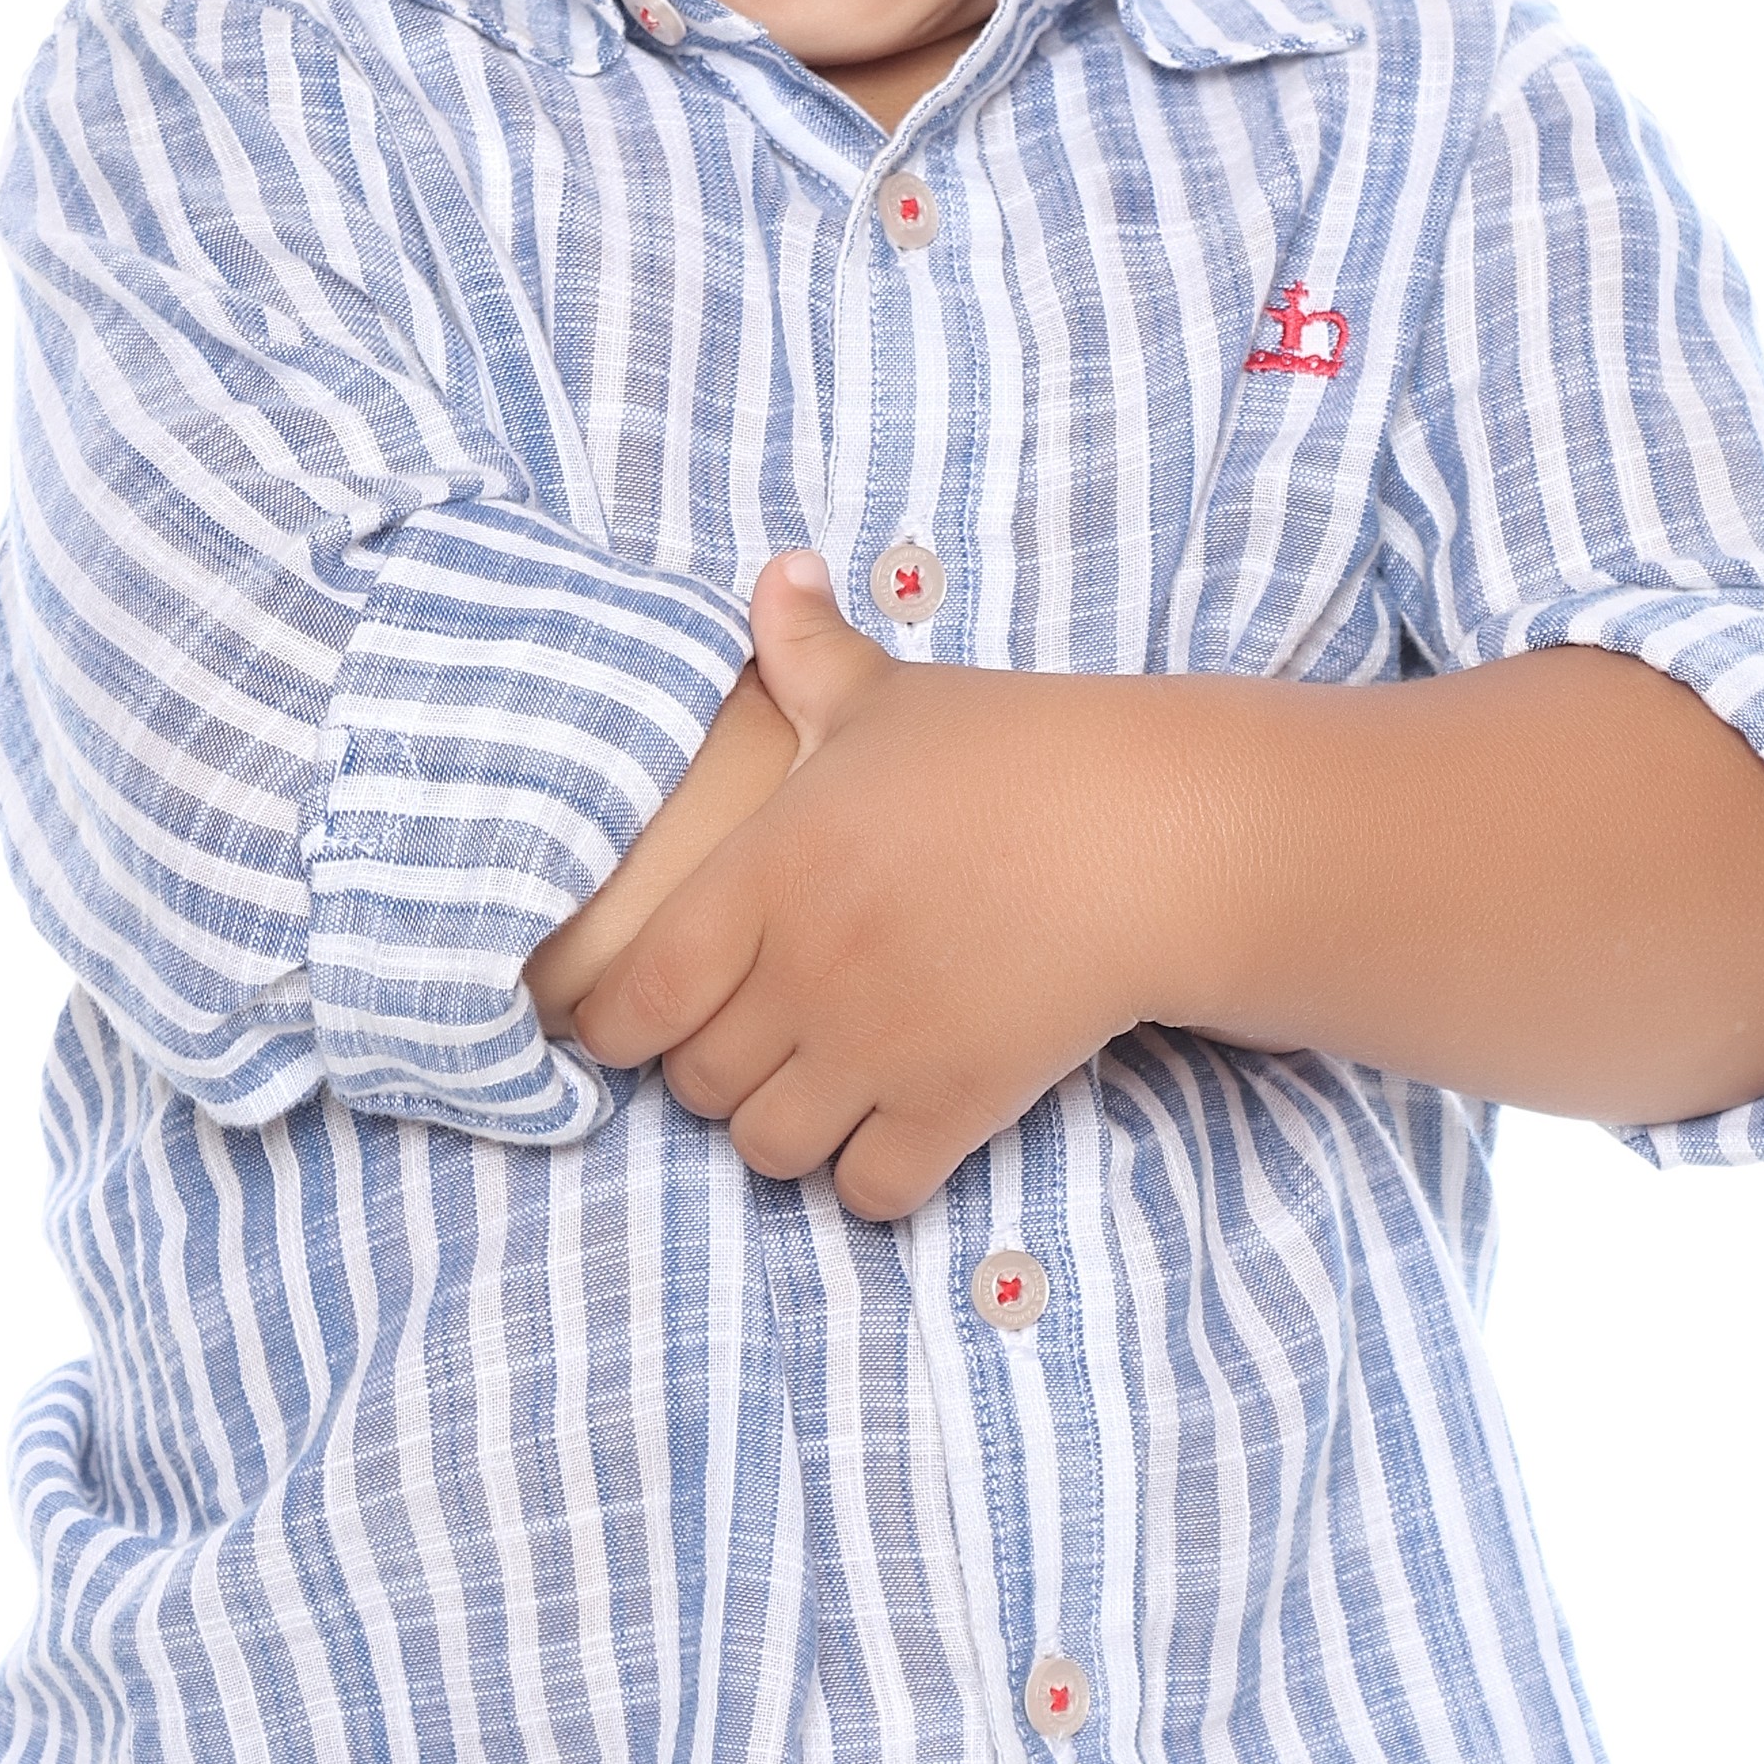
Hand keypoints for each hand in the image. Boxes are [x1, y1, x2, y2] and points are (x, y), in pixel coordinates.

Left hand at [573, 555, 1196, 1219]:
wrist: (1145, 833)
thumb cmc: (1011, 752)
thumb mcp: (892, 697)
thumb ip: (810, 652)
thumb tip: (776, 571)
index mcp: (767, 872)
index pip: (635, 995)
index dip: (618, 1022)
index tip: (641, 1015)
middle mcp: (804, 970)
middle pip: (696, 1084)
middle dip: (710, 1071)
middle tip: (750, 1036)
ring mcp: (877, 1047)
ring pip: (769, 1148)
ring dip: (783, 1127)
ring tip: (816, 1082)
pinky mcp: (955, 1105)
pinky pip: (870, 1192)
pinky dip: (869, 1177)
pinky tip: (892, 1123)